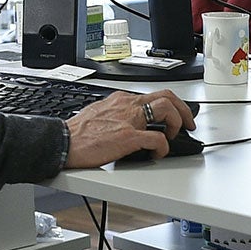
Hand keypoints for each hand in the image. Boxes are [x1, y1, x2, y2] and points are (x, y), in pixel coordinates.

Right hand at [63, 90, 193, 168]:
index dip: (171, 105)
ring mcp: (129, 120)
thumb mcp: (99, 114)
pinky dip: (163, 148)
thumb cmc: (77, 133)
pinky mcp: (128, 137)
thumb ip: (117, 115)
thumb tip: (128, 124)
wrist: (63, 142)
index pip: (153, 95)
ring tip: (172, 137)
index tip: (176, 116)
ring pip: (167, 109)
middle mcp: (127, 105)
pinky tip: (157, 154)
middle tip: (188, 124)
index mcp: (121, 100)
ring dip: (176, 123)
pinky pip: (157, 139)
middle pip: (166, 96)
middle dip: (184, 110)